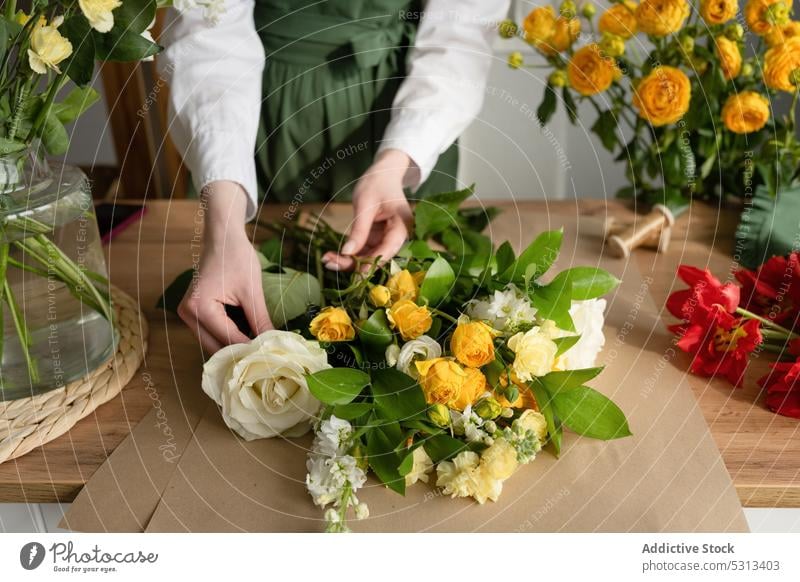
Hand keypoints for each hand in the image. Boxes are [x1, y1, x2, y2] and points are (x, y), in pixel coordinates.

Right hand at [178, 181, 271, 353]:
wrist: (222, 237)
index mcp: (199, 308)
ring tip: (260, 350)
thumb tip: (273, 345)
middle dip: (241, 353)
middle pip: (216, 347)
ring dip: (235, 346)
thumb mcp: (252, 292)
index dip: (251, 350)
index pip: (228, 340)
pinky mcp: (193, 312)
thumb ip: (260, 321)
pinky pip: (212, 332)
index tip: (271, 359)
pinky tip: (248, 338)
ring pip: (213, 343)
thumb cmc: (237, 257)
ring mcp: (187, 314)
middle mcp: (187, 315)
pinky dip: (229, 336)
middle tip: (266, 359)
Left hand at [323, 149, 414, 270]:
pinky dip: (349, 254)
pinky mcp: (377, 239)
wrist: (382, 174)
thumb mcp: (365, 205)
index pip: (388, 249)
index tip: (357, 274)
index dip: (373, 262)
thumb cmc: (376, 183)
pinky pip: (363, 251)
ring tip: (327, 260)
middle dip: (355, 263)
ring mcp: (387, 239)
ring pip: (368, 257)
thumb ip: (359, 230)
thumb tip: (347, 252)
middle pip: (377, 256)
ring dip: (348, 261)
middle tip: (330, 264)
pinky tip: (332, 255)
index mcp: (402, 226)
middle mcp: (397, 236)